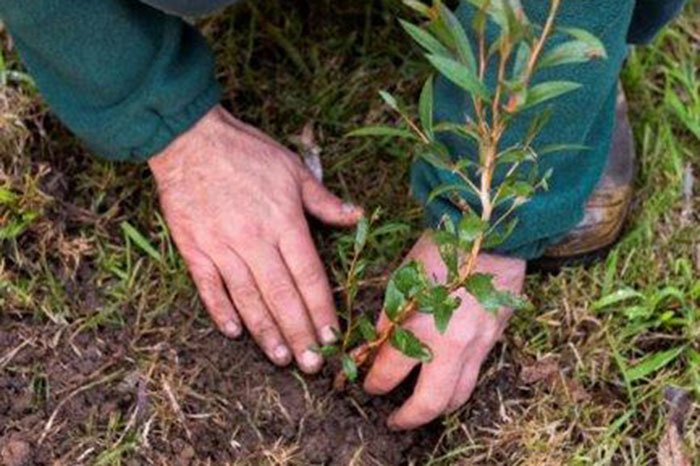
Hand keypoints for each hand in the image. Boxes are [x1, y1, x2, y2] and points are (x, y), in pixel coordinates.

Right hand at [148, 105, 361, 372]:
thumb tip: (358, 216)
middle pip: (281, 296)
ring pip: (248, 298)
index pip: (308, 276)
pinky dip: (221, 311)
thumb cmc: (246, 152)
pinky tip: (235, 332)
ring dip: (265, 332)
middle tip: (310, 364)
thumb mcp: (293, 169)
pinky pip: (209, 287)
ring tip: (280, 358)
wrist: (190, 140)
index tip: (331, 336)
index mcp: (284, 222)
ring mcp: (222, 246)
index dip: (322, 309)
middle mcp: (254, 240)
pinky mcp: (194, 248)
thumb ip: (324, 200)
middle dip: (299, 333)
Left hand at [363, 231, 525, 429]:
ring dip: (437, 407)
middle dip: (408, 418)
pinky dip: (456, 385)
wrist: (489, 235)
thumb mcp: (401, 282)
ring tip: (421, 407)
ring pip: (459, 397)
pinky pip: (474, 375)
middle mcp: (451, 345)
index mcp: (420, 326)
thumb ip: (387, 321)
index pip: (388, 372)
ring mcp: (477, 345)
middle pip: (430, 403)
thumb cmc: (438, 251)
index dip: (373, 383)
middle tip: (394, 420)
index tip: (367, 384)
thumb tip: (370, 352)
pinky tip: (443, 378)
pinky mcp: (494, 340)